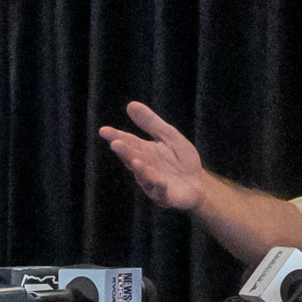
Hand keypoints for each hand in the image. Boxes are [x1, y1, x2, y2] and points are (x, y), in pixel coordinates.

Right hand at [98, 101, 214, 211]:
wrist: (198, 183)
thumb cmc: (181, 160)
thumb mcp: (168, 136)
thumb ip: (150, 123)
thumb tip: (130, 104)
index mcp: (144, 151)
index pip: (128, 142)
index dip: (115, 136)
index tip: (103, 131)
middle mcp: (145, 167)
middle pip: (132, 159)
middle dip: (124, 152)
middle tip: (115, 143)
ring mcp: (153, 183)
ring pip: (144, 176)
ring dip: (139, 170)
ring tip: (135, 161)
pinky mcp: (165, 196)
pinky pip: (161, 192)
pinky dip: (159, 187)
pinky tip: (160, 180)